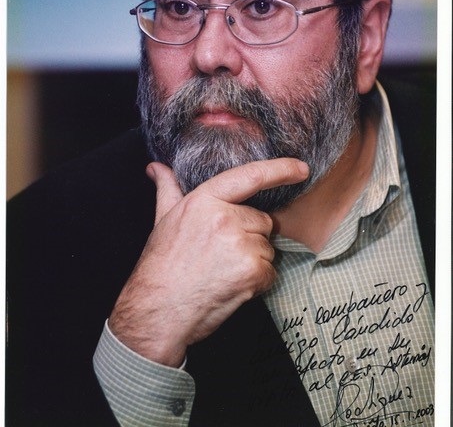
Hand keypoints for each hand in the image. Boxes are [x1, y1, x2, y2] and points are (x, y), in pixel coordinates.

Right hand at [108, 158, 307, 366]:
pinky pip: (270, 271)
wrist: (158, 310)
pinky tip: (231, 285)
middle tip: (220, 254)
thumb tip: (156, 167)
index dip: (280, 169)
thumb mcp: (162, 219)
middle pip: (262, 220)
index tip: (301, 168)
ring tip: (222, 271)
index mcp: (205, 200)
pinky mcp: (252, 271)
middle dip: (249, 236)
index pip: (250, 176)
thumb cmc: (161, 264)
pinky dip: (257, 281)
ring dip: (253, 260)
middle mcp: (225, 217)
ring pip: (267, 247)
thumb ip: (167, 188)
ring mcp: (240, 244)